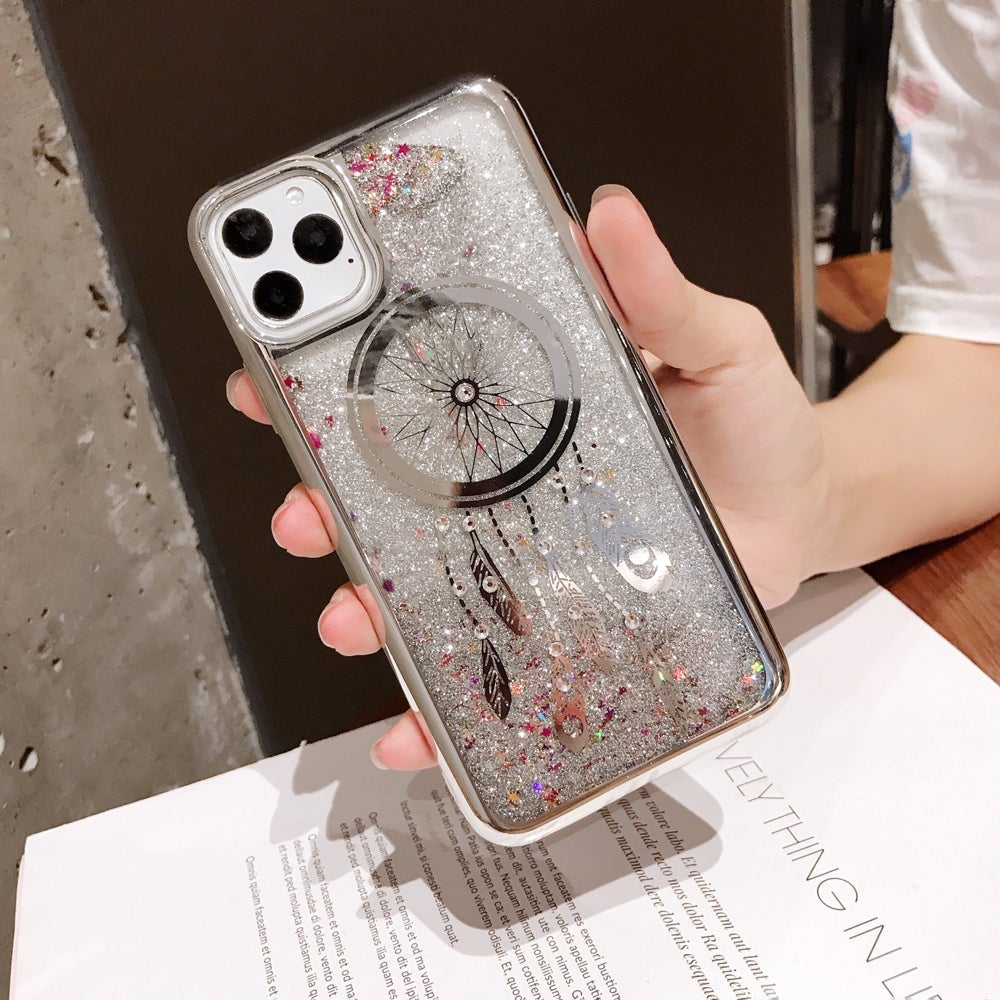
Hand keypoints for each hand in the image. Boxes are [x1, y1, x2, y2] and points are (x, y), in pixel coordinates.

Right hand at [226, 185, 829, 769]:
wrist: (802, 514)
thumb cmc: (756, 424)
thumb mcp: (715, 342)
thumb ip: (659, 291)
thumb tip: (609, 215)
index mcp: (527, 405)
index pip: (414, 388)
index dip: (334, 382)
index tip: (270, 376)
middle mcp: (510, 483)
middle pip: (390, 495)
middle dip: (324, 505)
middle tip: (302, 510)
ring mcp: (527, 557)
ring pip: (418, 584)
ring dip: (365, 604)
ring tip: (353, 615)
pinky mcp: (559, 622)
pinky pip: (484, 666)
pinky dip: (438, 702)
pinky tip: (415, 725)